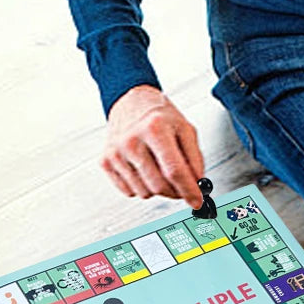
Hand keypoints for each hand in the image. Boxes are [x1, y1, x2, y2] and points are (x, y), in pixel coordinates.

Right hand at [103, 85, 205, 206]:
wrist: (129, 102)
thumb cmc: (158, 115)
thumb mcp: (184, 128)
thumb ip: (195, 158)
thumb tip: (198, 186)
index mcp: (154, 128)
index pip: (174, 171)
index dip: (189, 190)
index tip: (197, 201)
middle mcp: (132, 141)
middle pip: (159, 186)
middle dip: (175, 192)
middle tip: (181, 185)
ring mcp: (116, 153)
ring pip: (145, 193)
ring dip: (157, 189)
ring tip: (158, 168)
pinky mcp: (106, 162)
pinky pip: (130, 192)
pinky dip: (141, 186)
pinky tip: (143, 168)